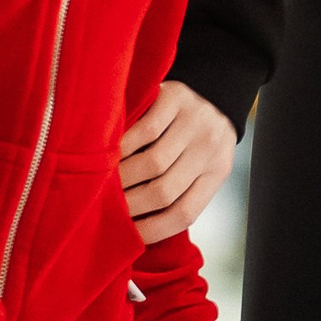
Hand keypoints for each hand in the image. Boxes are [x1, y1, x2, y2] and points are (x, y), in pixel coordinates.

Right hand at [119, 81, 237, 242]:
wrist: (214, 84)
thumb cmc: (197, 135)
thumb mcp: (201, 163)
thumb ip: (180, 190)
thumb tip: (137, 229)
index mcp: (216, 172)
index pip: (184, 214)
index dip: (152, 230)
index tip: (127, 236)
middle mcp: (209, 148)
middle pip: (164, 191)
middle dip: (130, 206)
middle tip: (106, 210)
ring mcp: (194, 122)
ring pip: (154, 163)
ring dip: (123, 179)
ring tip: (103, 185)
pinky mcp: (176, 98)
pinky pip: (146, 130)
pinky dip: (124, 146)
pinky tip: (110, 154)